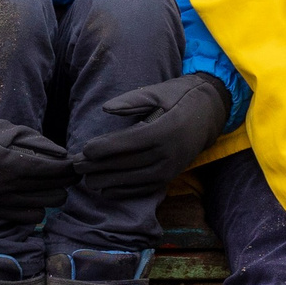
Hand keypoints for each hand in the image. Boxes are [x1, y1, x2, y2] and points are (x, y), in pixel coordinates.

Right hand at [0, 91, 76, 225]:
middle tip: (66, 173)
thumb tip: (64, 156)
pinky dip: (35, 209)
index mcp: (9, 163)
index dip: (68, 169)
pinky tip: (36, 198)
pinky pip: (23, 217)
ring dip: (51, 196)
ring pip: (40, 207)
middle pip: (50, 191)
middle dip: (63, 182)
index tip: (76, 165)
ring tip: (52, 185)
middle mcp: (3, 186)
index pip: (51, 171)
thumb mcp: (8, 130)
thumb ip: (38, 144)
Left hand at [76, 73, 230, 200]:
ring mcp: (171, 168)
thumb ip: (131, 101)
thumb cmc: (179, 98)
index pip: (129, 143)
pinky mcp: (171, 177)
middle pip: (128, 163)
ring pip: (134, 180)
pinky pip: (145, 189)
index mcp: (164, 130)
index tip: (83, 149)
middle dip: (99, 166)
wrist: (210, 113)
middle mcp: (168, 153)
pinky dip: (124, 192)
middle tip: (75, 166)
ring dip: (107, 181)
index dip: (104, 148)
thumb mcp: (158, 92)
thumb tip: (105, 109)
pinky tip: (105, 190)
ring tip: (85, 179)